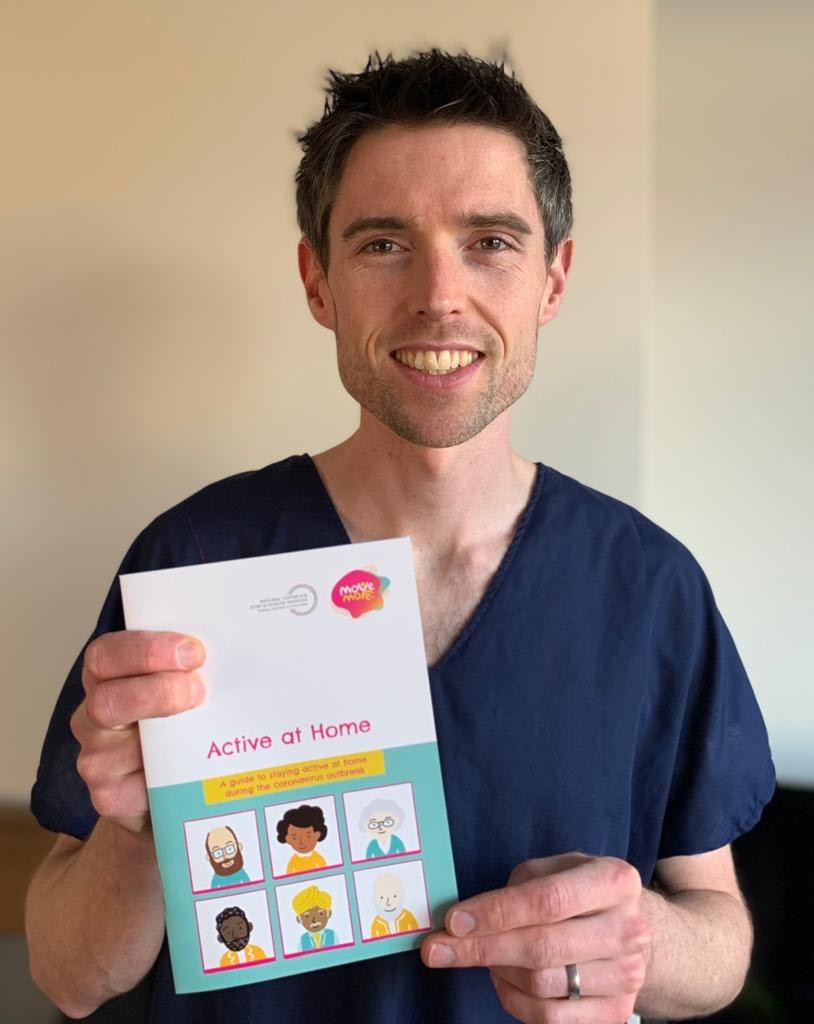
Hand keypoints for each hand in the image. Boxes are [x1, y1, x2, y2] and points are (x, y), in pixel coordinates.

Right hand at [70, 630, 205, 833]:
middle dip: (156, 691)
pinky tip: (195, 770)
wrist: (167, 790)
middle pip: (105, 700)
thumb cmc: (178, 727)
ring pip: (116, 749)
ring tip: (205, 730)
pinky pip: (134, 789)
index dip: (145, 650)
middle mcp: (95, 716)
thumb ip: (194, 669)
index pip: (106, 655)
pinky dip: (167, 778)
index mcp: (108, 678)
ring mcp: (98, 759)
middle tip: (200, 690)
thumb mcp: (181, 687)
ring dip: (164, 738)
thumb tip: (240, 651)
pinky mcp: (109, 797)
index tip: (192, 651)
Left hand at [421, 853, 649, 1022]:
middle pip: (542, 948)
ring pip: (542, 985)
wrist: (634, 929)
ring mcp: (628, 977)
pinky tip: (502, 980)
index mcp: (614, 881)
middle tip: (437, 949)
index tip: (453, 922)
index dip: (496, 913)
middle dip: (481, 949)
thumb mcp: (558, 867)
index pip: (547, 901)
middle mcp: (629, 930)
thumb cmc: (581, 891)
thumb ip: (519, 886)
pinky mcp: (616, 1014)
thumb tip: (465, 919)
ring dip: (497, 971)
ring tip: (481, 956)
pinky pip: (550, 1019)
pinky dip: (514, 1001)